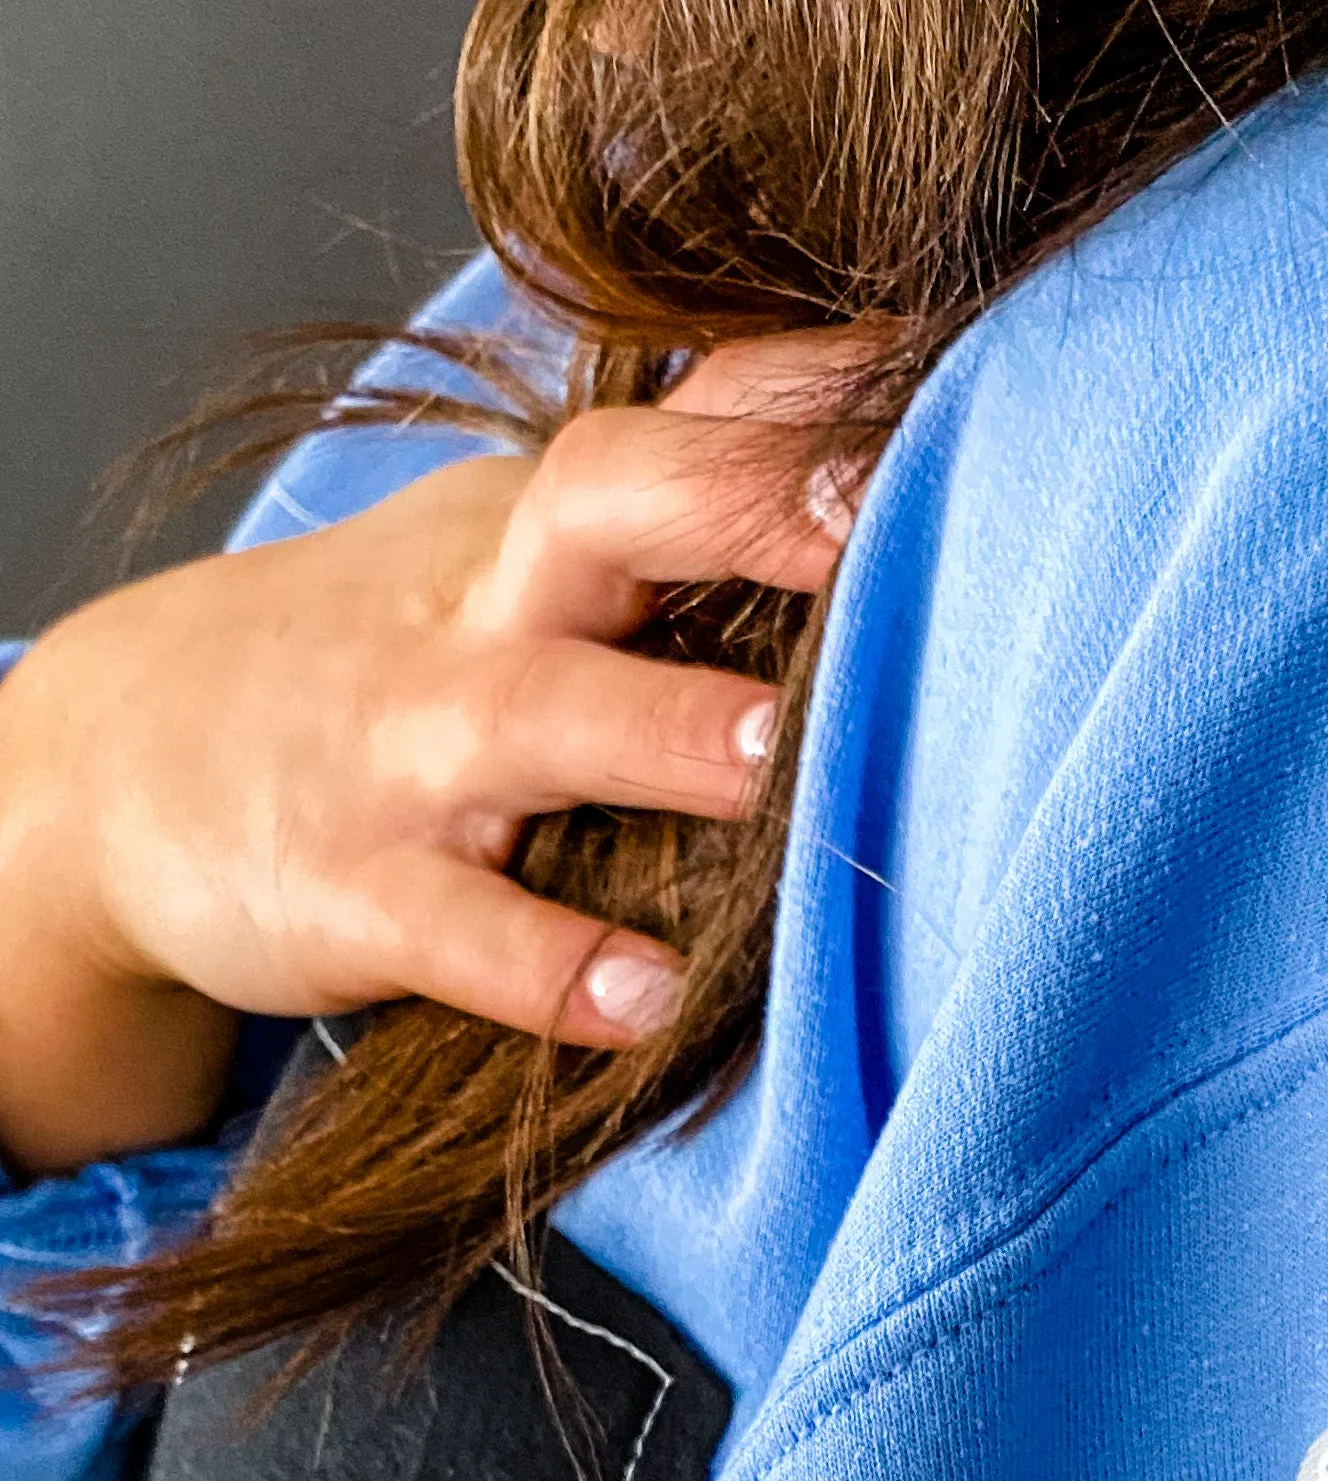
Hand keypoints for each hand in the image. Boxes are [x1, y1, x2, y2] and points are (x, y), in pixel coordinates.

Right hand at [0, 336, 868, 1177]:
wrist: (124, 763)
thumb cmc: (392, 659)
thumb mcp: (512, 557)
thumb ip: (679, 521)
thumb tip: (883, 469)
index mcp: (542, 531)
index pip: (683, 419)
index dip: (802, 396)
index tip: (945, 373)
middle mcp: (485, 612)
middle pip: (604, 506)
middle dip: (734, 504)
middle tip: (869, 522)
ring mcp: (412, 753)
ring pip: (541, 716)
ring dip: (659, 732)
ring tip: (773, 756)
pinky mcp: (353, 891)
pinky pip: (463, 933)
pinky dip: (551, 968)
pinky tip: (644, 1001)